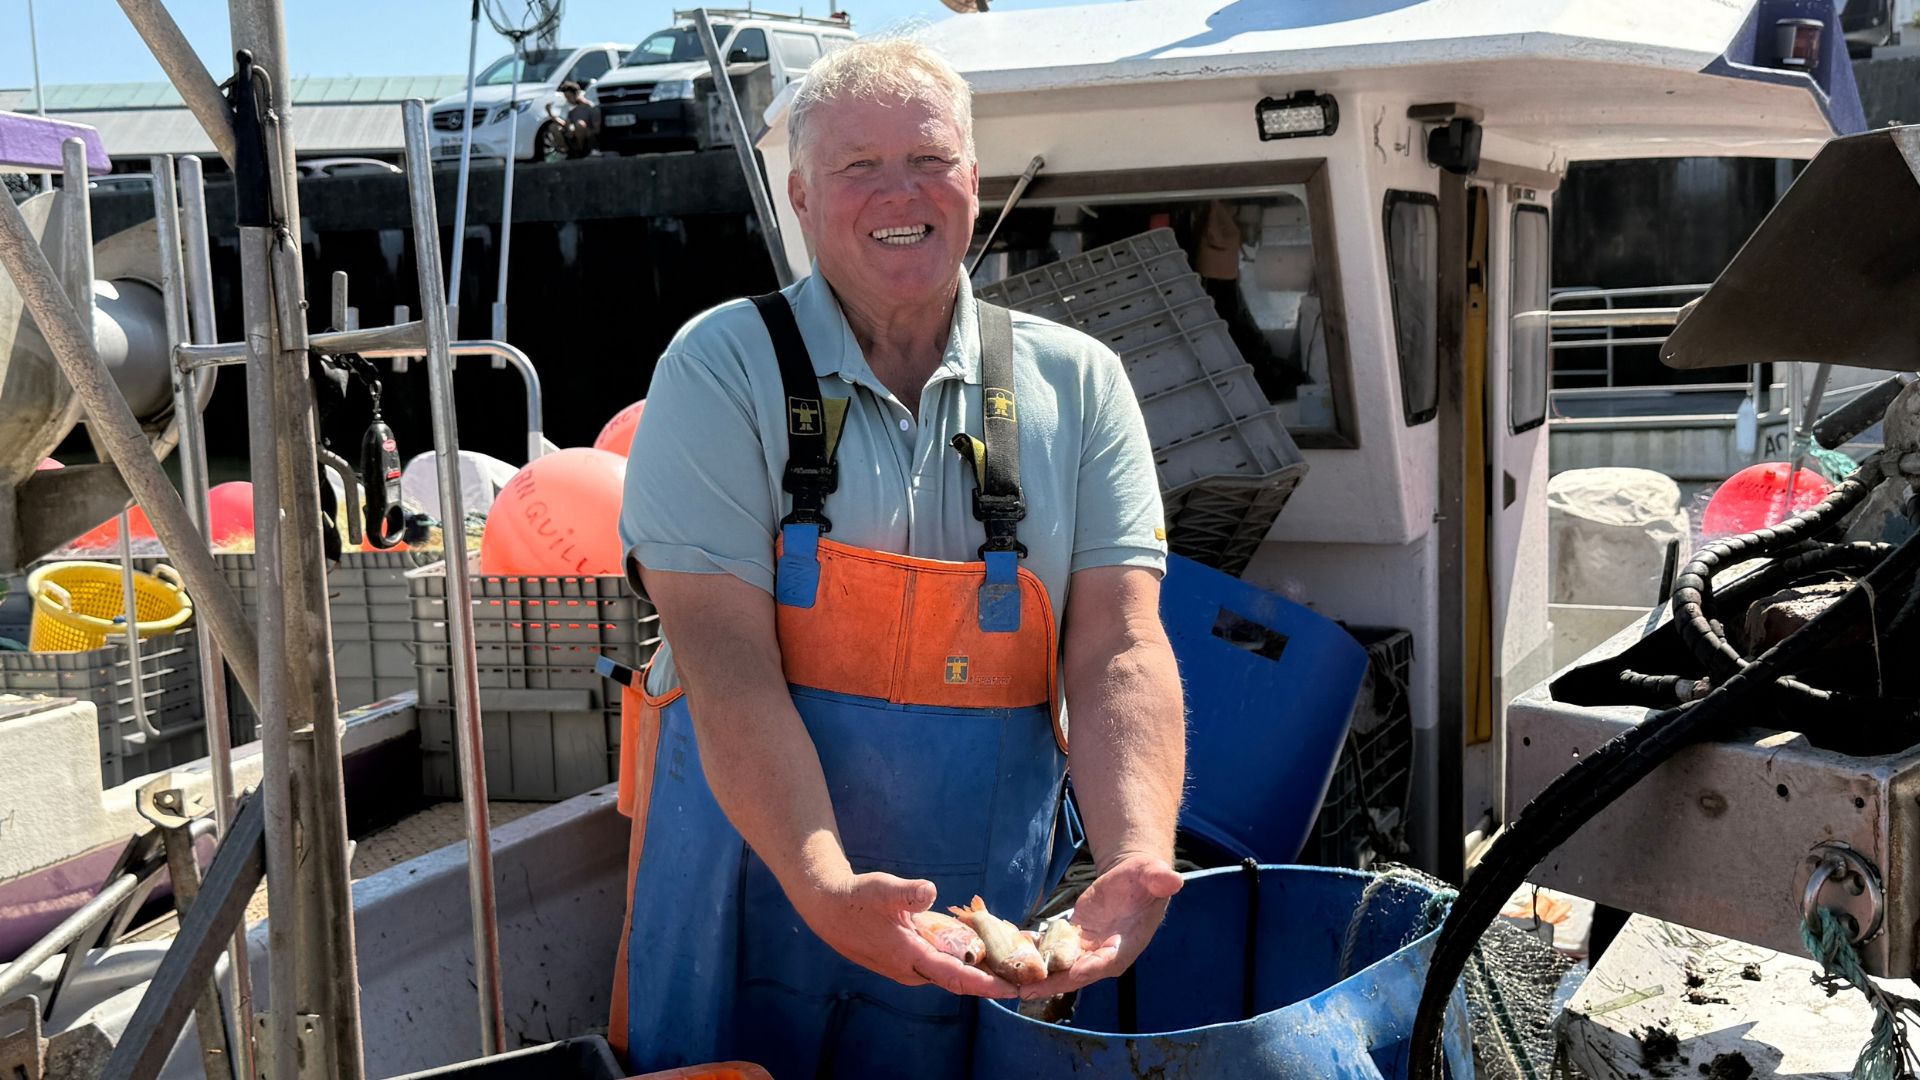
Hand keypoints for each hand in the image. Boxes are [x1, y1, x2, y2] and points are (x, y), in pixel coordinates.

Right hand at [791, 869, 1021, 998]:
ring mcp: (908, 967)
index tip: (1012, 989)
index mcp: (910, 957)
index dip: (986, 984)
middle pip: (960, 977)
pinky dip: (960, 955)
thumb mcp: (882, 889)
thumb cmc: (856, 899)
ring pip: (950, 970)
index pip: (956, 977)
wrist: (828, 907)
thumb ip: (908, 892)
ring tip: (1009, 951)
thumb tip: (931, 891)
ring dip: (977, 964)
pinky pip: (940, 962)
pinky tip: (976, 940)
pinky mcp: (906, 960)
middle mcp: (912, 969)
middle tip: (1025, 965)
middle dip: (991, 974)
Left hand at [1018, 853, 1182, 999]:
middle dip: (1048, 983)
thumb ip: (1158, 880)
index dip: (1085, 969)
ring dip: (1030, 973)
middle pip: (1072, 974)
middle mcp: (1102, 957)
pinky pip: (1046, 950)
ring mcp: (1084, 951)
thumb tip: (1172, 879)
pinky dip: (1026, 951)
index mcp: (1123, 948)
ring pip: (1054, 967)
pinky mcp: (1070, 941)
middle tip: (1022, 989)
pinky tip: (1002, 951)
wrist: (1133, 880)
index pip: (1103, 963)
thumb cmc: (1145, 879)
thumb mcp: (1153, 876)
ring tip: (1003, 980)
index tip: (1066, 974)